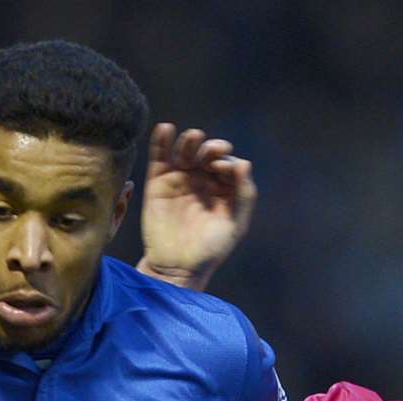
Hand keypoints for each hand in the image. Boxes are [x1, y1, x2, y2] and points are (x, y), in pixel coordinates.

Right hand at [138, 122, 256, 290]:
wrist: (177, 268)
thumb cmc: (209, 250)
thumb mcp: (235, 224)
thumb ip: (244, 195)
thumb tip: (244, 163)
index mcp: (223, 188)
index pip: (227, 165)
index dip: (227, 163)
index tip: (225, 171)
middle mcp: (202, 180)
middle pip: (207, 154)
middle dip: (212, 149)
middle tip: (213, 152)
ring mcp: (179, 179)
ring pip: (185, 152)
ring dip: (190, 141)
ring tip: (194, 137)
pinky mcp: (158, 183)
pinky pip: (159, 158)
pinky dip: (161, 142)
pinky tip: (166, 129)